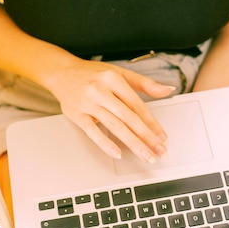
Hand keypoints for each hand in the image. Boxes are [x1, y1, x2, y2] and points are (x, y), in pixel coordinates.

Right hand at [48, 57, 173, 162]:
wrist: (60, 72)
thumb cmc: (92, 74)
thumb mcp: (119, 73)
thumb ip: (144, 83)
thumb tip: (168, 89)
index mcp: (114, 79)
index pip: (137, 105)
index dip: (152, 123)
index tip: (162, 137)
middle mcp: (101, 90)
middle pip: (129, 118)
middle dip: (147, 137)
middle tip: (160, 151)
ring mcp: (88, 103)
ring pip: (115, 126)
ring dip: (133, 143)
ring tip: (146, 155)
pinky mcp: (76, 114)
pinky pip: (93, 132)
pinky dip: (106, 143)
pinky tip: (118, 153)